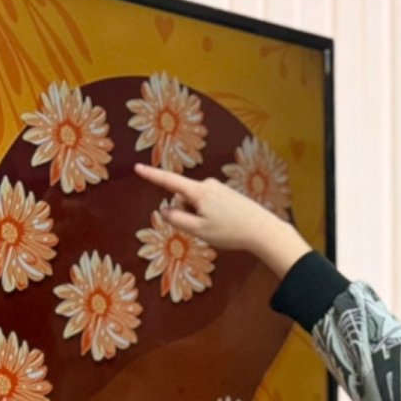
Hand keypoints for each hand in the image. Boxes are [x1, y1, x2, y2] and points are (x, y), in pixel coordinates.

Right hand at [134, 164, 312, 276]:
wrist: (263, 230)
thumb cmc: (230, 232)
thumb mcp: (198, 231)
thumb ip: (177, 220)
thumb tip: (165, 210)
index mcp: (199, 192)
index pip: (169, 181)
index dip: (151, 176)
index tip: (137, 167)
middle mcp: (208, 185)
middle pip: (183, 197)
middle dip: (185, 212)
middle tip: (204, 229)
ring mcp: (218, 188)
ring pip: (195, 202)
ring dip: (198, 215)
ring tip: (218, 228)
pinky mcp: (227, 193)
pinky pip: (207, 203)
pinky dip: (208, 215)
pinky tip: (225, 225)